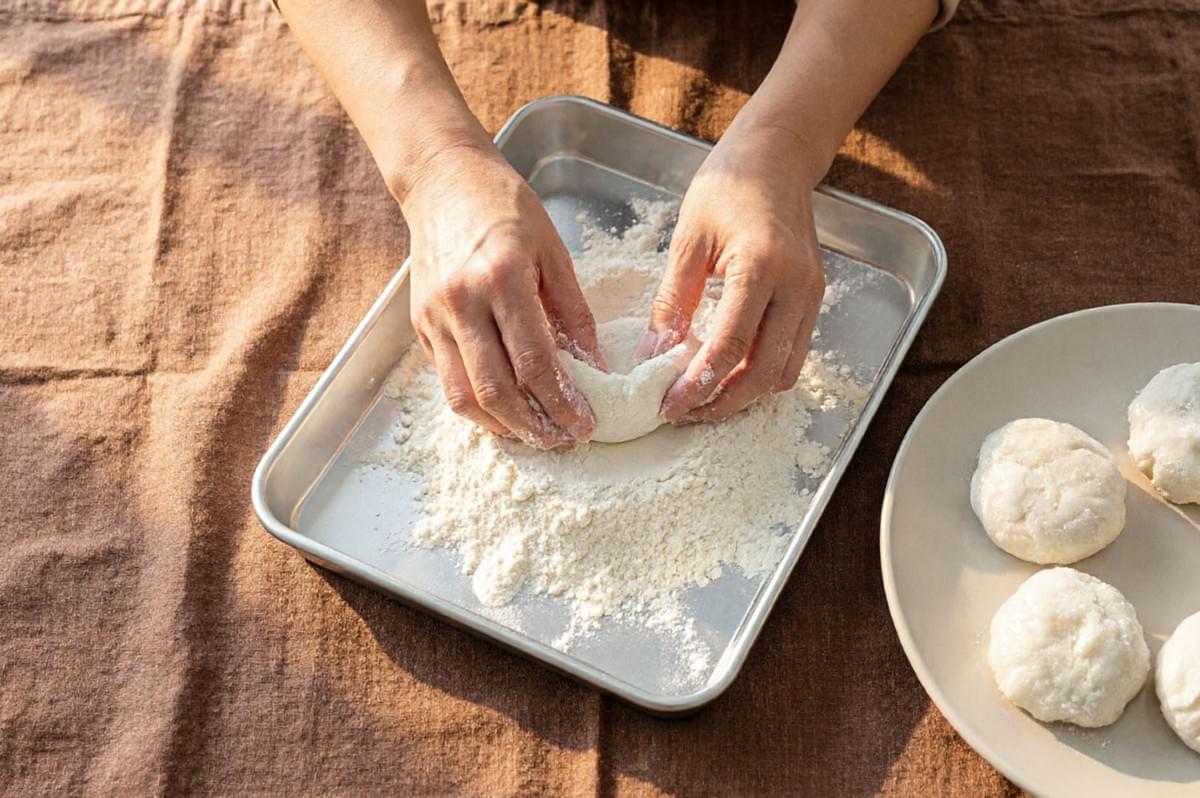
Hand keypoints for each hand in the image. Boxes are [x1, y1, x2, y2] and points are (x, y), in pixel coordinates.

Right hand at [403, 143, 602, 447]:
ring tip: (535, 435)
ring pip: (464, 397)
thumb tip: (595, 367)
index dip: (562, 404)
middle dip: (535, 427)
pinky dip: (477, 406)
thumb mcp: (553, 251)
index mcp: (500, 279)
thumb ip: (574, 313)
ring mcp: (434, 317)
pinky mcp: (420, 326)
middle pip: (497, 391)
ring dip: (502, 427)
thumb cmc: (504, 207)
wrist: (441, 180)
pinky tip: (506, 412)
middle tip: (564, 440)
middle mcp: (461, 303)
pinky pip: (448, 381)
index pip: (534, 363)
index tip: (586, 424)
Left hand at [642, 125, 825, 422]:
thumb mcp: (689, 238)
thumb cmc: (729, 186)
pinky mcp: (813, 300)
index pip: (730, 345)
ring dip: (745, 394)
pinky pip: (793, 354)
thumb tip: (653, 355)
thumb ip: (673, 300)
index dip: (698, 384)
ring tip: (703, 398)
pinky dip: (761, 374)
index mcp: (762, 265)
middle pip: (765, 371)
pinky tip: (728, 373)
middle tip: (684, 413)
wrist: (776, 158)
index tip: (669, 406)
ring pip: (785, 371)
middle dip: (723, 402)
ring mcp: (811, 296)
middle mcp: (796, 286)